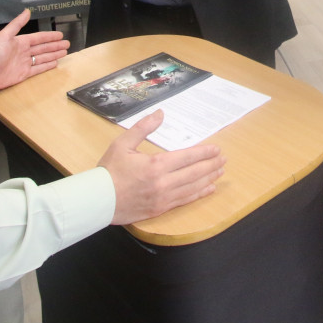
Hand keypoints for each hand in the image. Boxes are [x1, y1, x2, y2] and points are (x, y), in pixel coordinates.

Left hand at [0, 9, 69, 90]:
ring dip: (54, 55)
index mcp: (20, 42)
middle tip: (66, 43)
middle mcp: (24, 52)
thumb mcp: (4, 35)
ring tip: (64, 52)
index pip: (39, 38)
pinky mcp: (24, 74)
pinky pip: (38, 69)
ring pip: (43, 58)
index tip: (59, 35)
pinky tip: (54, 64)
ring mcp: (25, 63)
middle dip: (55, 45)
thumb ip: (17, 24)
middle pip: (44, 48)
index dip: (50, 36)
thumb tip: (26, 11)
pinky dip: (47, 66)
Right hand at [100, 111, 226, 224]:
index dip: (204, 153)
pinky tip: (208, 189)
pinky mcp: (160, 209)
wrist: (97, 200)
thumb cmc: (109, 171)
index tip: (216, 149)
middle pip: (194, 173)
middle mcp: (163, 183)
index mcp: (156, 165)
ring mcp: (163, 198)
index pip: (187, 157)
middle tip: (224, 159)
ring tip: (220, 172)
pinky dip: (198, 194)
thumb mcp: (122, 144)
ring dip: (209, 178)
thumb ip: (143, 128)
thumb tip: (160, 113)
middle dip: (211, 165)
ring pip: (192, 187)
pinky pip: (184, 201)